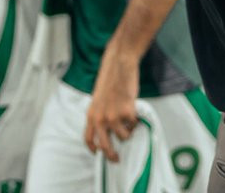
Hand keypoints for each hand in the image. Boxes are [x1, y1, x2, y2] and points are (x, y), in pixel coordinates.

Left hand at [83, 44, 140, 161]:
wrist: (119, 66)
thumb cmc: (110, 79)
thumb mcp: (98, 99)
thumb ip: (100, 113)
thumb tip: (107, 128)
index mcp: (91, 114)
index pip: (88, 138)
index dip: (93, 148)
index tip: (98, 153)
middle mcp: (100, 119)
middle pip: (105, 146)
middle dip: (111, 155)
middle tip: (117, 158)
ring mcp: (113, 117)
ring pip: (123, 137)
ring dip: (128, 132)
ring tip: (130, 122)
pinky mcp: (127, 112)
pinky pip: (133, 125)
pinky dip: (136, 121)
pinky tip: (135, 112)